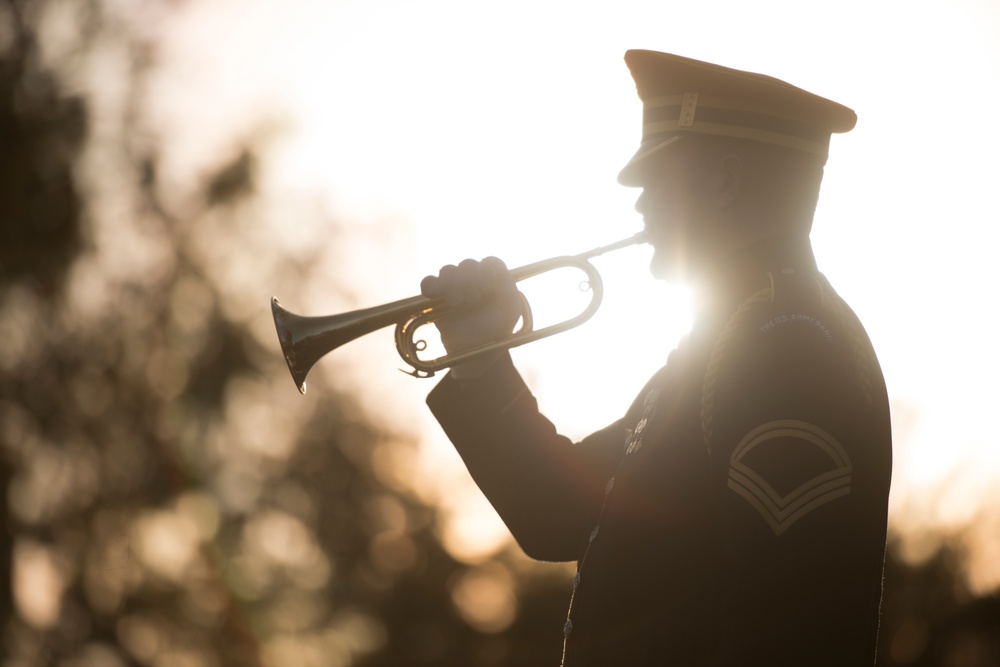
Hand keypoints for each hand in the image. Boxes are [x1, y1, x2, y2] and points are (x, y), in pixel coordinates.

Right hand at [420, 257, 522, 378]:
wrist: (476, 356)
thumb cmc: (496, 333)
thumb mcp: (510, 311)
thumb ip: (507, 287)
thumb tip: (497, 268)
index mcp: (494, 281)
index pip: (490, 263)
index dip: (488, 272)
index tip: (488, 290)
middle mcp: (474, 281)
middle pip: (468, 265)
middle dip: (470, 281)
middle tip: (474, 301)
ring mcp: (454, 288)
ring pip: (448, 270)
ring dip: (452, 283)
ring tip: (457, 303)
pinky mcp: (436, 298)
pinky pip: (429, 282)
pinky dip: (431, 285)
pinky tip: (436, 294)